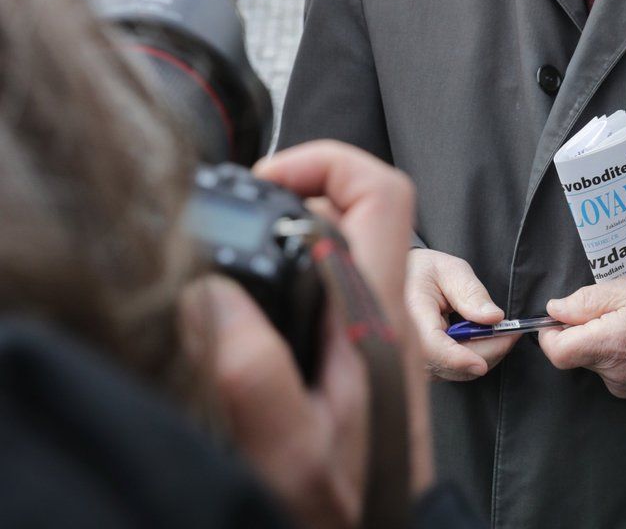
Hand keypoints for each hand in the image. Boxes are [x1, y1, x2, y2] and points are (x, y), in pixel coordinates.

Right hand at [259, 142, 433, 499]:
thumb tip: (211, 291)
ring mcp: (374, 328)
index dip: (327, 162)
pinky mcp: (360, 353)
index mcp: (376, 315)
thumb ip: (251, 372)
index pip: (382, 194)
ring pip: (343, 243)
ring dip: (291, 234)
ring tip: (236, 251)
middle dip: (298, 192)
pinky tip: (250, 302)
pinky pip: (330, 283)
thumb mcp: (288, 451)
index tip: (266, 180)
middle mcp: (384, 310)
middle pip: (360, 206)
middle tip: (239, 214)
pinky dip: (290, 274)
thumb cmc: (345, 511)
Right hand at [406, 248, 518, 382]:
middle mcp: (408, 343)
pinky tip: (486, 340)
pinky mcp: (426, 365)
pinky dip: (474, 358)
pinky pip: (453, 370)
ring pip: (454, 371)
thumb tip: (493, 317)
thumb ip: (471, 293)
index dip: (457, 359)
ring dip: (483, 356)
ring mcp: (415, 359)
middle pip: (449, 364)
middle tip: (511, 332)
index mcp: (410, 314)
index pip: (431, 347)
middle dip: (485, 352)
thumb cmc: (424, 271)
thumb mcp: (450, 271)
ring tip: (502, 332)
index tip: (481, 363)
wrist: (403, 279)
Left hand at [538, 278, 625, 398]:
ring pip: (588, 360)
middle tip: (602, 310)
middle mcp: (613, 372)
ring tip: (621, 322)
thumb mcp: (623, 289)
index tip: (556, 317)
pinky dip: (607, 353)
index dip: (549, 334)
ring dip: (593, 341)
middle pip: (572, 354)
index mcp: (610, 344)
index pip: (557, 352)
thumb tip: (553, 311)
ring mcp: (621, 385)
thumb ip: (584, 301)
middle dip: (576, 331)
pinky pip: (603, 369)